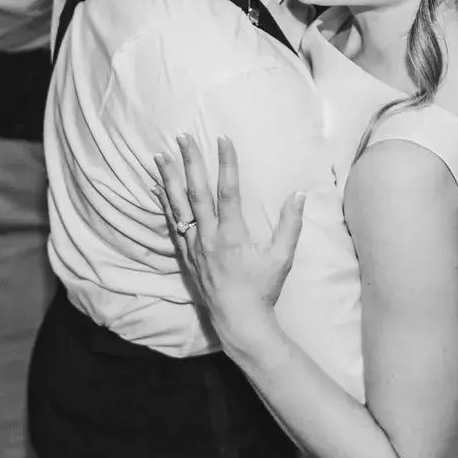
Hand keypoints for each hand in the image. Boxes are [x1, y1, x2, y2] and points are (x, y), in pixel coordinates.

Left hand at [158, 135, 303, 346]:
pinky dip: (165, 205)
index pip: (228, 190)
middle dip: (190, 162)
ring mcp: (194, 246)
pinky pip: (172, 225)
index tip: (223, 138)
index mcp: (232, 234)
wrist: (238, 320)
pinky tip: (157, 189)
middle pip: (196, 192)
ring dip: (169, 179)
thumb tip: (299, 194)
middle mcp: (208, 236)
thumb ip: (290, 225)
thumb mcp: (282, 258)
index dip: (226, 163)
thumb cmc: (262, 289)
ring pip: (178, 206)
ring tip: (160, 156)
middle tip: (182, 137)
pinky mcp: (186, 255)